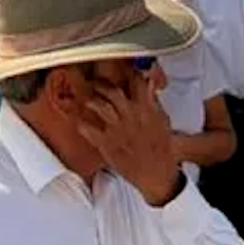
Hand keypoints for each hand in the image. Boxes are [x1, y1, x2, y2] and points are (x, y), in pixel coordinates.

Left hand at [77, 71, 180, 207]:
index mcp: (146, 108)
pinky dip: (82, 125)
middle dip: (102, 85)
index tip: (123, 71)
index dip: (128, 73)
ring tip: (88, 100)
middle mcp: (131, 116)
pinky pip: (90, 131)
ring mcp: (118, 130)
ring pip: (100, 106)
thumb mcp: (163, 121)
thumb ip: (154, 101)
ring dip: (92, 101)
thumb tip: (149, 85)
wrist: (157, 173)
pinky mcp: (107, 144)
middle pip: (112, 91)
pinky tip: (80, 123)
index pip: (136, 81)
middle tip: (97, 84)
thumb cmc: (161, 149)